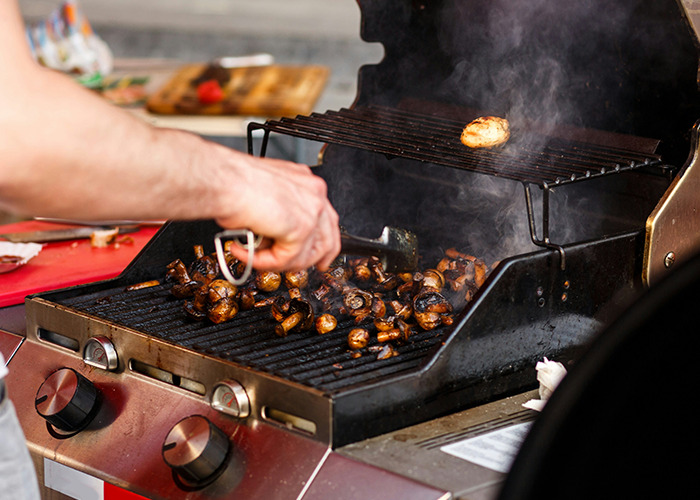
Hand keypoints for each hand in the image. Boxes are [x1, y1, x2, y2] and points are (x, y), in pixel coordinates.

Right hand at [214, 151, 340, 271]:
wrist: (222, 180)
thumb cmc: (231, 182)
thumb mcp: (263, 196)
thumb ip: (277, 215)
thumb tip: (274, 237)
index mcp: (305, 182)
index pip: (325, 219)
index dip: (318, 244)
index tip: (316, 258)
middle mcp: (314, 193)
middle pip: (327, 239)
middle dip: (308, 260)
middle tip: (288, 268)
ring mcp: (312, 210)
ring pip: (306, 255)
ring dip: (278, 263)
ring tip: (254, 257)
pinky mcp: (302, 227)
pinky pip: (286, 259)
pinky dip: (264, 262)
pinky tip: (245, 252)